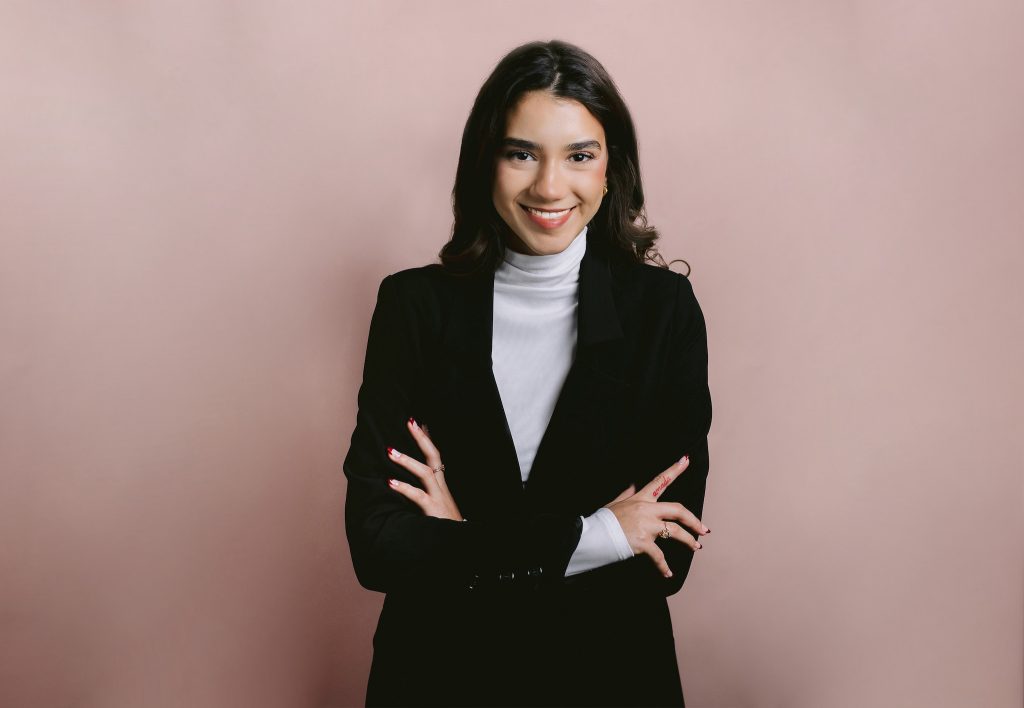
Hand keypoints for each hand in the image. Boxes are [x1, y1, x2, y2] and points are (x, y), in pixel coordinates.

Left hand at [386, 419, 463, 521]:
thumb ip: (426, 493)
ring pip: (425, 472)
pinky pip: (418, 496)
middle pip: (433, 456)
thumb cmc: (445, 524)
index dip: (428, 439)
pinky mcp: (433, 510)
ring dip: (407, 460)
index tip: (419, 422)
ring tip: (390, 451)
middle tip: (409, 421)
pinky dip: (404, 488)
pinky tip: (390, 482)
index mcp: (441, 484)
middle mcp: (441, 487)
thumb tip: (409, 483)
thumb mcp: (437, 505)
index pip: (435, 456)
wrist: (459, 542)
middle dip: (421, 438)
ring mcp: (438, 497)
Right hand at [603, 455, 709, 577]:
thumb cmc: (602, 521)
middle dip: (693, 520)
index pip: (659, 481)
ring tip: (696, 547)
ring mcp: (646, 526)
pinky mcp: (643, 543)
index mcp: (640, 499)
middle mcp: (646, 510)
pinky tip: (668, 573)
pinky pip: (659, 556)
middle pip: (677, 510)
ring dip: (688, 541)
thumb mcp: (614, 503)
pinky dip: (664, 567)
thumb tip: (634, 483)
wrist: (593, 536)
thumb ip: (627, 493)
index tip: (686, 460)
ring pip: (675, 532)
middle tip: (704, 529)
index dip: (674, 469)